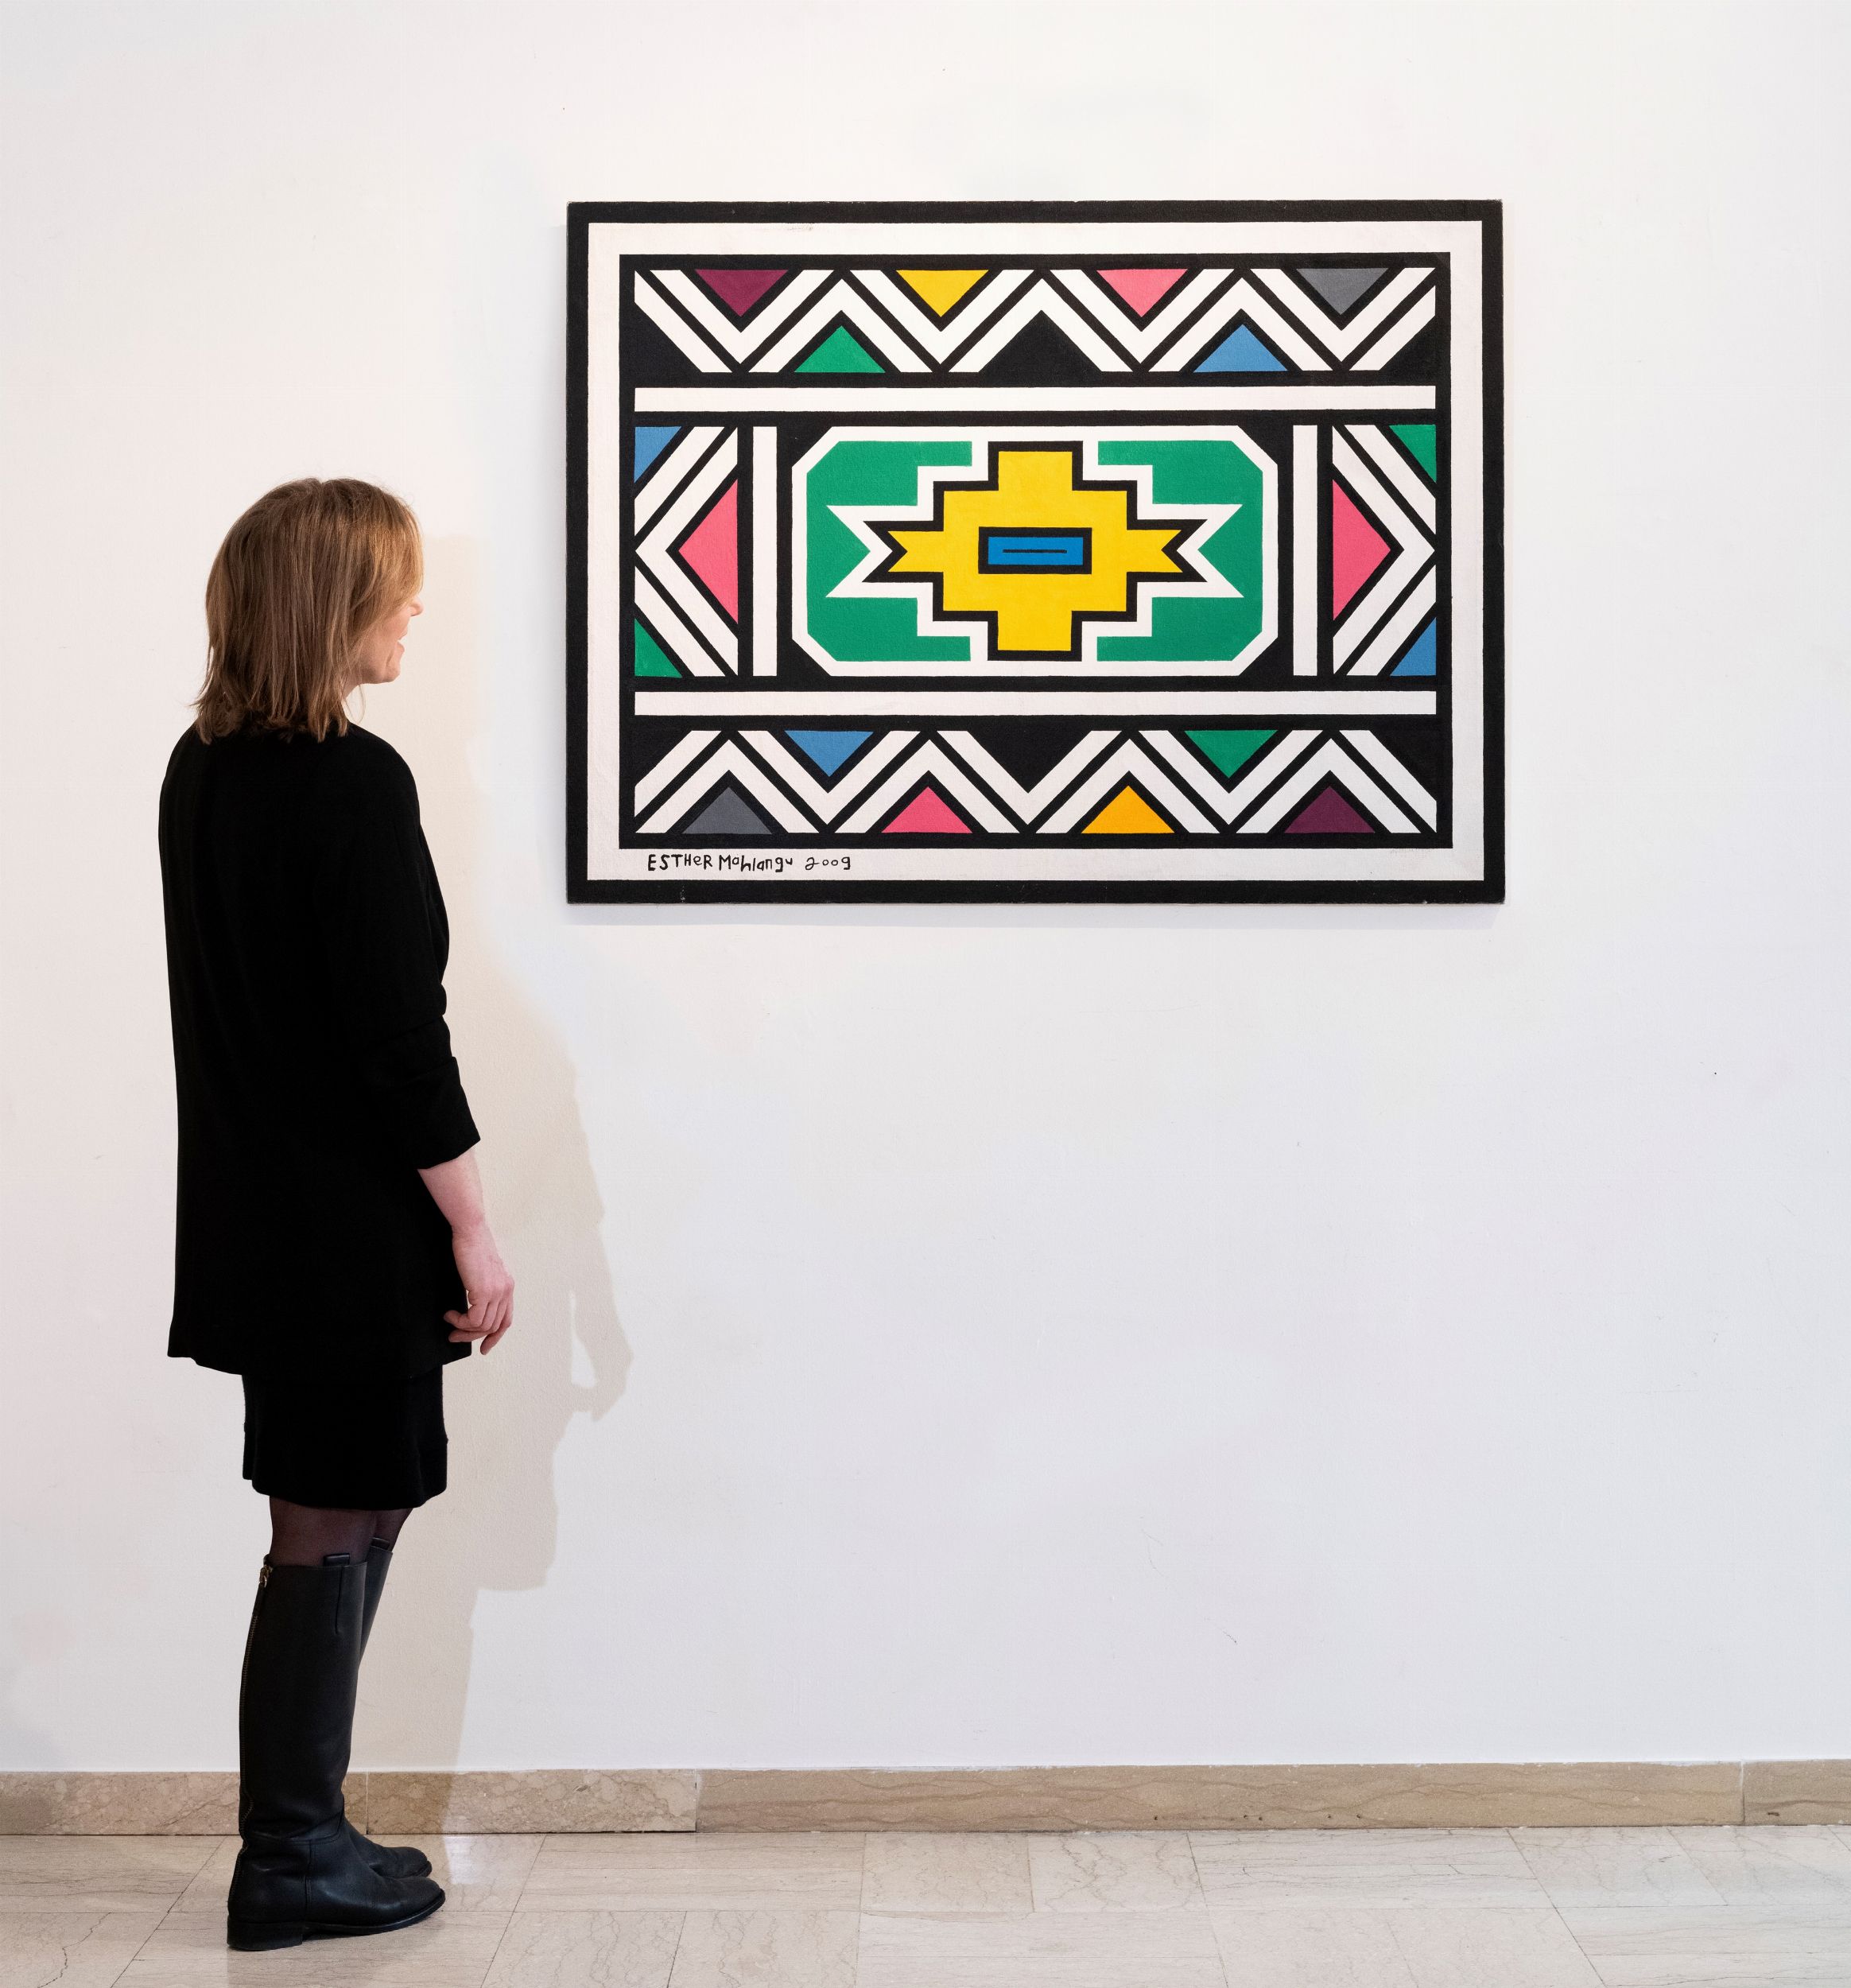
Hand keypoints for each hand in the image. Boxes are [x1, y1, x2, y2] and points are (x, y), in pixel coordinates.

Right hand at [444, 1223, 513, 1352]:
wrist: (470, 1230)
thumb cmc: (472, 1246)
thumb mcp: (483, 1269)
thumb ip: (484, 1286)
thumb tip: (474, 1304)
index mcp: (507, 1286)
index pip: (506, 1319)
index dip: (495, 1336)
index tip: (484, 1348)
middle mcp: (506, 1291)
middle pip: (493, 1326)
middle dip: (472, 1336)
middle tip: (454, 1337)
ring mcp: (497, 1292)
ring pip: (482, 1326)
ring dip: (462, 1329)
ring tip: (449, 1321)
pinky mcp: (484, 1292)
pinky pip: (472, 1320)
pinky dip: (459, 1321)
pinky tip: (449, 1313)